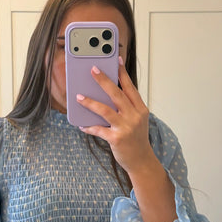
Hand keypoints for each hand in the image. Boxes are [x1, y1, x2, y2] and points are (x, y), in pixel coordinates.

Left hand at [77, 57, 153, 175]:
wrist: (142, 161)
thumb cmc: (137, 139)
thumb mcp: (138, 120)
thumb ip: (127, 107)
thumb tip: (107, 95)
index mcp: (140, 109)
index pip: (130, 87)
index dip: (123, 73)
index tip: (116, 60)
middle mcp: (134, 116)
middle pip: (117, 94)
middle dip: (104, 80)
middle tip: (93, 70)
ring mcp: (125, 127)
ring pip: (105, 110)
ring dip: (90, 102)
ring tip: (79, 96)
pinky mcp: (116, 139)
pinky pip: (99, 129)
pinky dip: (89, 126)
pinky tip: (82, 124)